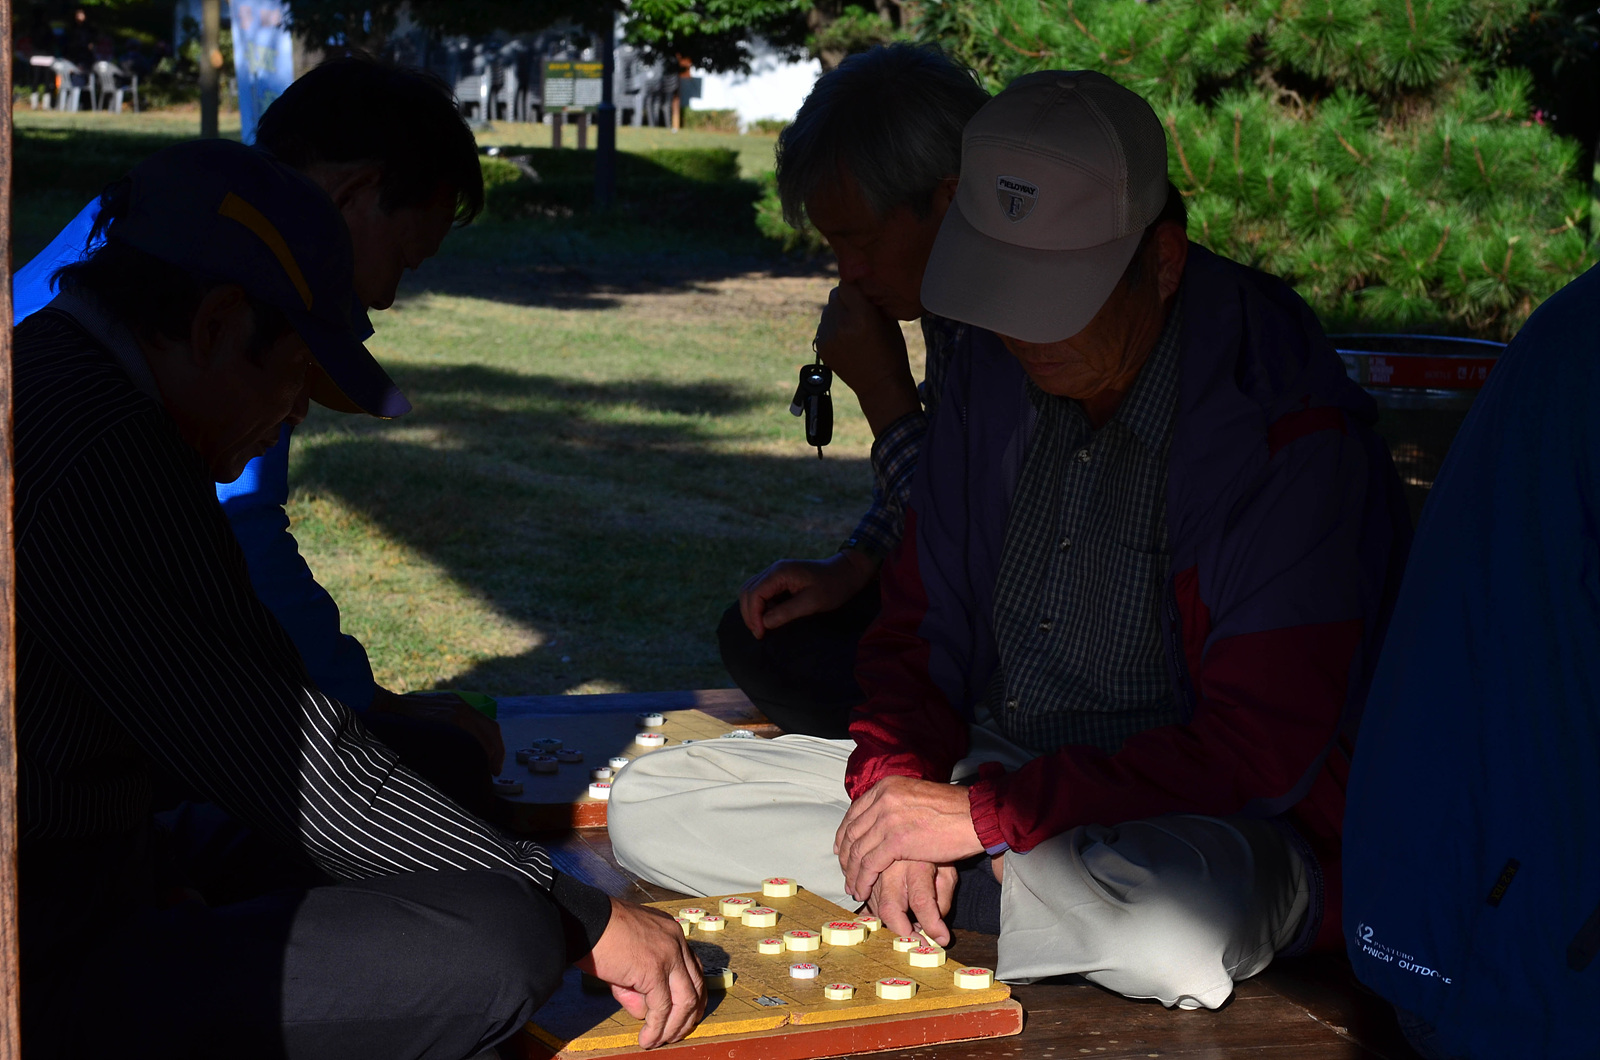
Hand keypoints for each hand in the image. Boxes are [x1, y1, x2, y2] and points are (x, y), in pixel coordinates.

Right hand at [369, 688, 505, 772]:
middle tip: (494, 771)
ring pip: (481, 739)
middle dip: (496, 754)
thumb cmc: (408, 716)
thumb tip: (461, 750)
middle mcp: (462, 708)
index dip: (497, 746)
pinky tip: (468, 767)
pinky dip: (471, 756)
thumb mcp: (435, 712)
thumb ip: (449, 724)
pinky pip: (466, 742)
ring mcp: (455, 715)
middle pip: (491, 733)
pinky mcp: (445, 723)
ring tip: (483, 772)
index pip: (489, 726)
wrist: (389, 707)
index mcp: (461, 705)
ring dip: (485, 757)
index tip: (495, 762)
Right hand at [578, 897, 705, 1049]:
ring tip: (660, 1040)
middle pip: (696, 985)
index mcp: (671, 933)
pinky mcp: (654, 971)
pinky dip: (656, 1028)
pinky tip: (647, 1038)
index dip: (692, 995)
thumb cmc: (599, 934)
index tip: (686, 1013)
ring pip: (685, 1000)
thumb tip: (643, 1013)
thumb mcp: (626, 959)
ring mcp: (668, 956)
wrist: (584, 921)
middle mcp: (676, 942)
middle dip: (690, 1015)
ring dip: (675, 1026)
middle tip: (677, 1033)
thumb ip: (638, 987)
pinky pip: (662, 1007)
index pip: (693, 968)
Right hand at [738, 550, 877, 639]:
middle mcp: (774, 570)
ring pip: (751, 590)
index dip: (753, 615)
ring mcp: (776, 573)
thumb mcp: (812, 603)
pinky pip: (761, 591)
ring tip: (762, 628)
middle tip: (759, 634)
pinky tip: (770, 618)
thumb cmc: (832, 587)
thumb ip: (786, 612)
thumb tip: (764, 623)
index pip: (754, 594)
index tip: (761, 634)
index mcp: (780, 572)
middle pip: (747, 591)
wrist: (845, 573)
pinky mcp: (779, 579)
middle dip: (749, 614)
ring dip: (752, 610)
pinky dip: (760, 606)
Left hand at [815, 283, 919, 435]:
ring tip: (852, 328)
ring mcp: (828, 336)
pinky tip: (846, 339)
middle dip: (845, 299)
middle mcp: (841, 324)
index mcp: (861, 316)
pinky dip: (832, 327)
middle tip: (858, 311)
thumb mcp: (888, 320)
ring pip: (828, 310)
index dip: (854, 287)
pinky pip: (824, 325)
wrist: (879, 385)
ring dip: (838, 313)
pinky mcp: (820, 346)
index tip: (861, 292)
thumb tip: (858, 282)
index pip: (846, 284)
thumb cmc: (891, 351)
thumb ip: (870, 300)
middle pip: (834, 295)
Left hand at [834, 776, 983, 904]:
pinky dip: (863, 880)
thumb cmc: (954, 809)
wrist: (975, 815)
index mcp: (886, 787)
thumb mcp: (917, 797)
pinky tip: (863, 890)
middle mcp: (882, 799)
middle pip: (852, 832)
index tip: (842, 850)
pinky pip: (870, 864)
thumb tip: (884, 820)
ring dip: (853, 873)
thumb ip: (897, 805)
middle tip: (846, 874)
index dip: (845, 834)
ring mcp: (887, 819)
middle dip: (846, 856)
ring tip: (854, 888)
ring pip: (858, 851)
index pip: (854, 813)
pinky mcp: (896, 840)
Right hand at [866, 860, 958, 946]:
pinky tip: (892, 913)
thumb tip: (934, 928)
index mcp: (917, 865)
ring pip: (876, 908)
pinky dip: (877, 913)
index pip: (922, 902)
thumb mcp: (947, 871)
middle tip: (916, 941)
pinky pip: (866, 900)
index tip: (940, 939)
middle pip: (889, 909)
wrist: (908, 828)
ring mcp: (875, 870)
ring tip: (908, 923)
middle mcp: (892, 868)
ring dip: (891, 923)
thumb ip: (943, 899)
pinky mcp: (865, 873)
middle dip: (902, 932)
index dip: (931, 925)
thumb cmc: (931, 851)